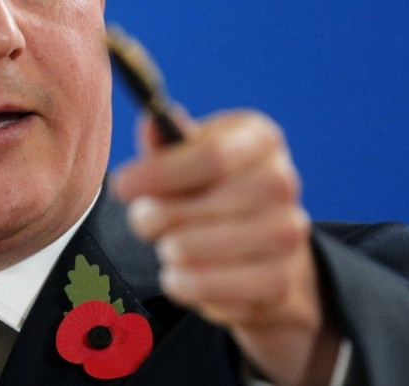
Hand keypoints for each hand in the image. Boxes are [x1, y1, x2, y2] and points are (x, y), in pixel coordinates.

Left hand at [112, 108, 341, 384]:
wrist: (262, 246)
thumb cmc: (213, 190)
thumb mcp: (188, 157)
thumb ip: (166, 142)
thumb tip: (151, 121)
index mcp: (259, 139)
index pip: (211, 156)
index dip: (159, 174)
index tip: (120, 187)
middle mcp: (282, 181)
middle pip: (205, 205)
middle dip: (157, 217)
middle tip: (142, 221)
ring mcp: (288, 231)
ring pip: (202, 249)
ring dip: (169, 252)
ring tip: (167, 248)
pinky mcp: (281, 278)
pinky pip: (215, 288)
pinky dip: (186, 284)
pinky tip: (180, 274)